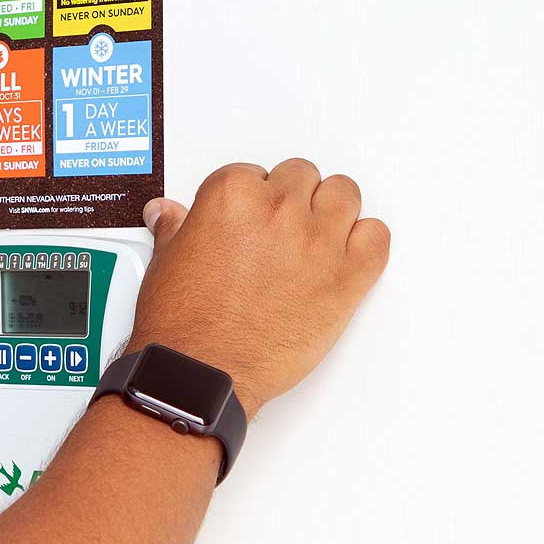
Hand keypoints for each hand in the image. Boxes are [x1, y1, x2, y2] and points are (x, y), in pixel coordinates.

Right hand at [127, 160, 390, 416]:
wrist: (204, 371)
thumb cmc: (184, 324)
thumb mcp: (165, 261)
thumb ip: (176, 228)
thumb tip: (169, 214)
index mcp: (232, 196)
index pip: (254, 172)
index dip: (252, 196)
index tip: (249, 217)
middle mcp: (279, 210)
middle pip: (302, 177)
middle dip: (292, 198)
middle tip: (281, 227)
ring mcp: (317, 241)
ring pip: (344, 194)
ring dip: (331, 209)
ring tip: (317, 234)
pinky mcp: (348, 276)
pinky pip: (377, 236)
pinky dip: (365, 241)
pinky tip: (346, 254)